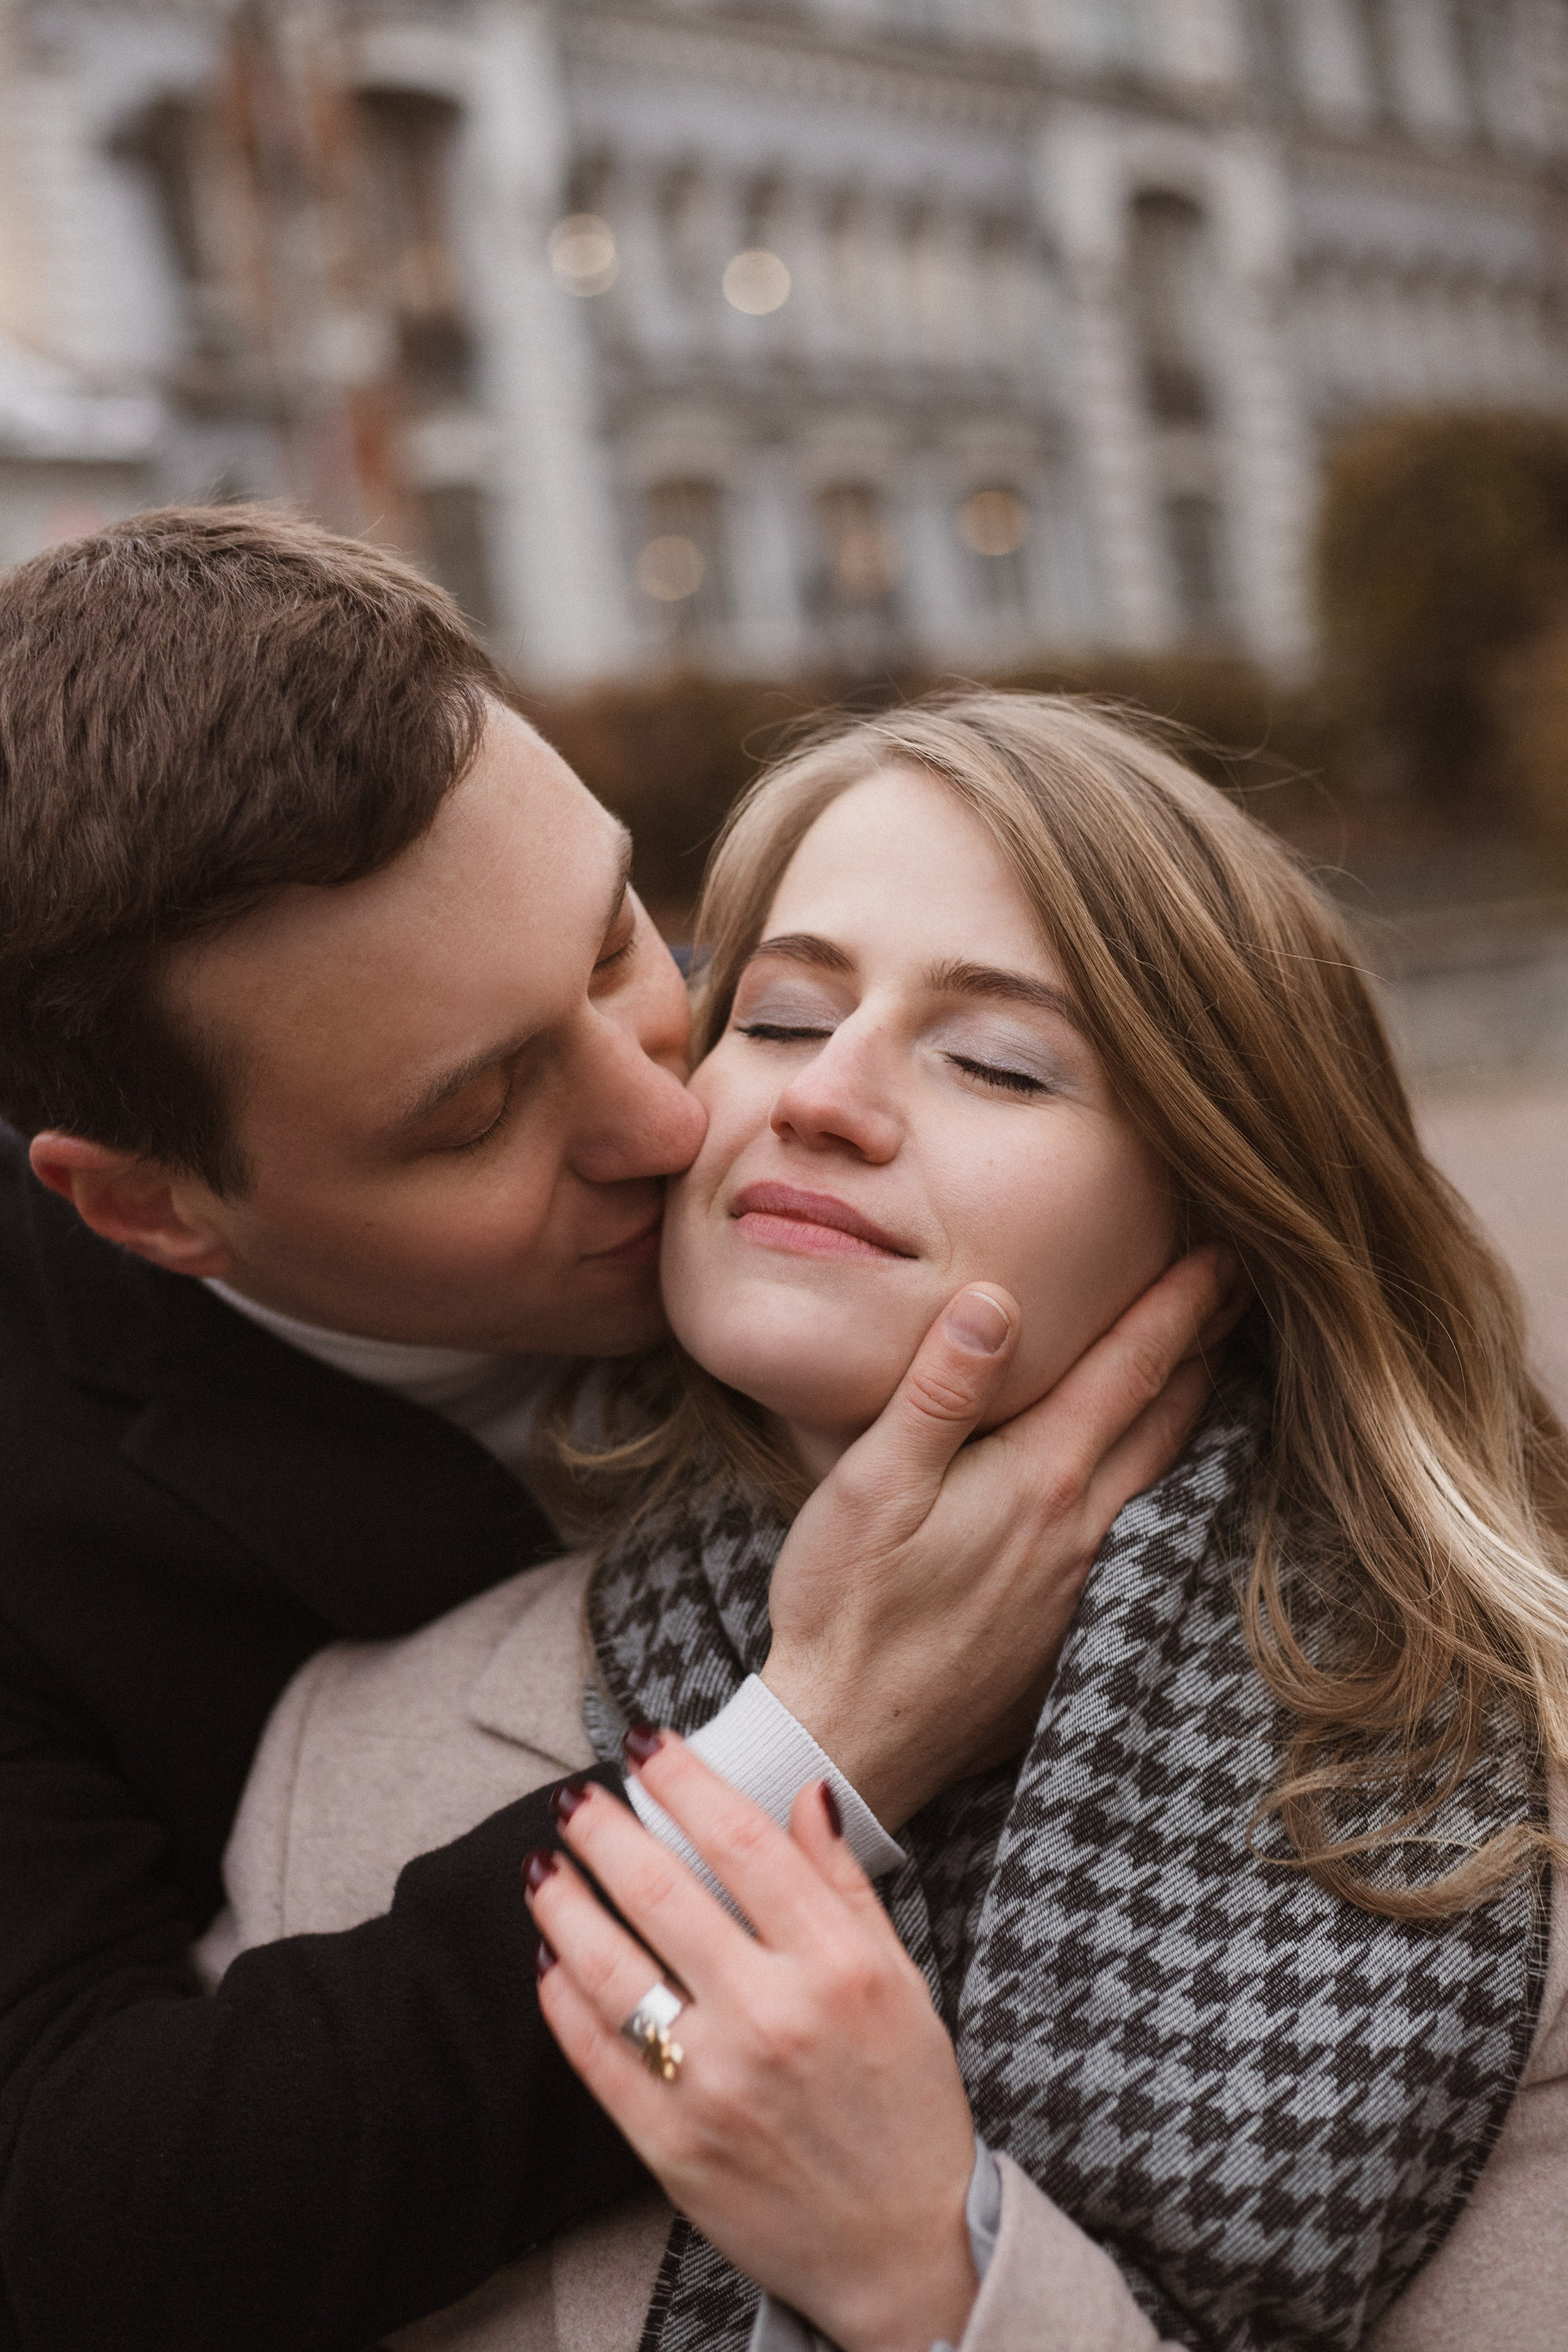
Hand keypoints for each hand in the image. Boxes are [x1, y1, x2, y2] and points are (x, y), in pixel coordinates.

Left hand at [526, 1738, 977, 2351]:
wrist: (903, 2247)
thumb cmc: (906, 2103)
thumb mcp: (901, 1981)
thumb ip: (846, 1884)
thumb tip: (806, 1792)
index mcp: (835, 1967)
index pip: (741, 1841)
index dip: (683, 1781)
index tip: (645, 1742)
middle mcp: (772, 2017)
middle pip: (660, 1891)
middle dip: (602, 1829)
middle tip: (574, 1796)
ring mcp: (714, 2084)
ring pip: (609, 1967)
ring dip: (562, 1903)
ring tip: (541, 1865)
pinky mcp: (670, 2146)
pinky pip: (593, 2054)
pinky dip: (561, 1996)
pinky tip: (549, 1956)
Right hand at [763, 1244, 1242, 1828]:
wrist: (853, 1739)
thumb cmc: (847, 1605)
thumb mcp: (873, 1484)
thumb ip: (940, 1389)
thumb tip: (997, 1298)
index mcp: (1040, 1480)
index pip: (1130, 1371)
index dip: (1178, 1306)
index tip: (1223, 1254)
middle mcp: (1083, 1528)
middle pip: (1166, 1418)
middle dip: (1206, 1346)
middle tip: (1243, 1289)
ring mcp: (1085, 1583)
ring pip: (1162, 1475)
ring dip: (1194, 1411)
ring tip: (1215, 1364)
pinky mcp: (1070, 1624)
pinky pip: (1142, 1530)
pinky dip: (1163, 1478)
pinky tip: (1157, 1475)